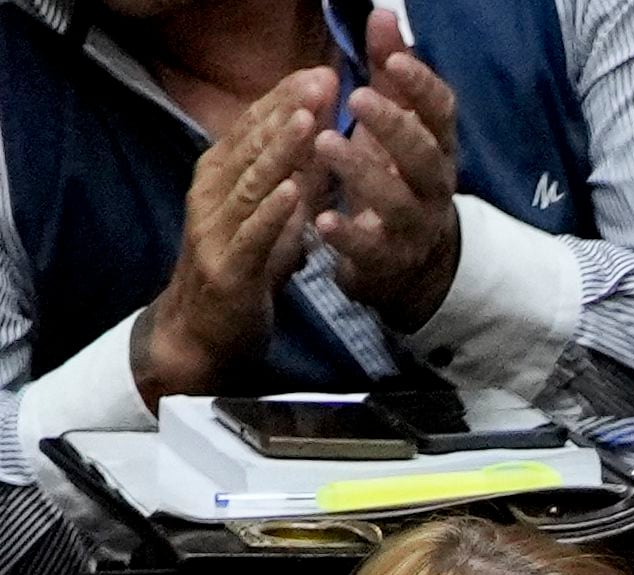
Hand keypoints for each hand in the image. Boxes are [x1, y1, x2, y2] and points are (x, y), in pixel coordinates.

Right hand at [135, 80, 325, 403]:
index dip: (285, 98)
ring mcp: (216, 231)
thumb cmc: (242, 271)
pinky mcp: (229, 269)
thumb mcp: (272, 218)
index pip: (253, 128)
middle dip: (287, 111)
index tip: (320, 72)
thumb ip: (292, 182)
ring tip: (309, 121)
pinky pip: (253, 235)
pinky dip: (273, 212)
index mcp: (219, 178)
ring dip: (280, 151)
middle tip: (322, 81)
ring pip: (250, 183)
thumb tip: (323, 142)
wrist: (203, 335)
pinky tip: (295, 191)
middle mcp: (211, 196)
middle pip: (251, 145)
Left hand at [310, 17, 462, 322]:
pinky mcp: (387, 260)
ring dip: (362, 171)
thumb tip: (383, 13)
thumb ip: (390, 74)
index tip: (393, 59)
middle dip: (394, 126)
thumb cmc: (396, 179)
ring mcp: (412, 227)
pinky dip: (347, 235)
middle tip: (357, 97)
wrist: (411, 265)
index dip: (422, 87)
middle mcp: (432, 187)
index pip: (441, 114)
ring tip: (324, 142)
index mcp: (435, 149)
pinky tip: (322, 219)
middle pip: (424, 156)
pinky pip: (370, 248)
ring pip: (395, 200)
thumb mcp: (398, 126)